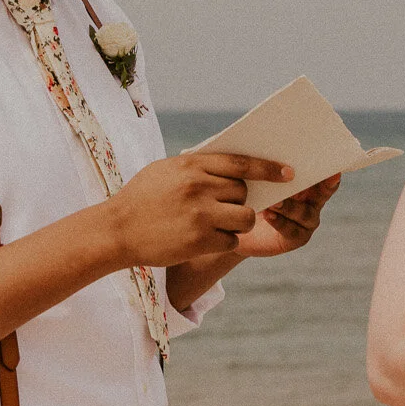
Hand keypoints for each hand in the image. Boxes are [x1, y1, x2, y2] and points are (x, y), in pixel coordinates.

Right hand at [108, 153, 291, 266]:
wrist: (116, 230)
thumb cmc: (142, 198)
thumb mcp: (166, 170)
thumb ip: (197, 167)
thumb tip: (233, 168)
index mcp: (192, 164)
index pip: (241, 163)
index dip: (268, 168)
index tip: (288, 173)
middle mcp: (199, 187)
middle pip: (243, 193)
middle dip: (239, 201)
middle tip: (221, 208)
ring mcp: (200, 214)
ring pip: (244, 218)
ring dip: (237, 223)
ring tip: (217, 225)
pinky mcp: (199, 240)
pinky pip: (231, 241)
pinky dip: (223, 242)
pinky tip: (203, 240)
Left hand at [234, 174, 340, 257]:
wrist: (238, 223)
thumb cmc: (250, 192)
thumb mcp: (259, 176)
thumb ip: (271, 166)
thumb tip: (272, 151)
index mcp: (307, 183)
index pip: (324, 175)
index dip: (330, 171)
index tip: (333, 166)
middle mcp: (312, 201)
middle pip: (324, 193)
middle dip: (323, 185)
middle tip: (314, 178)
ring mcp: (306, 221)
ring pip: (304, 213)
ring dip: (289, 206)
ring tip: (275, 201)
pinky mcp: (296, 237)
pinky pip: (290, 229)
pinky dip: (279, 220)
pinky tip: (268, 213)